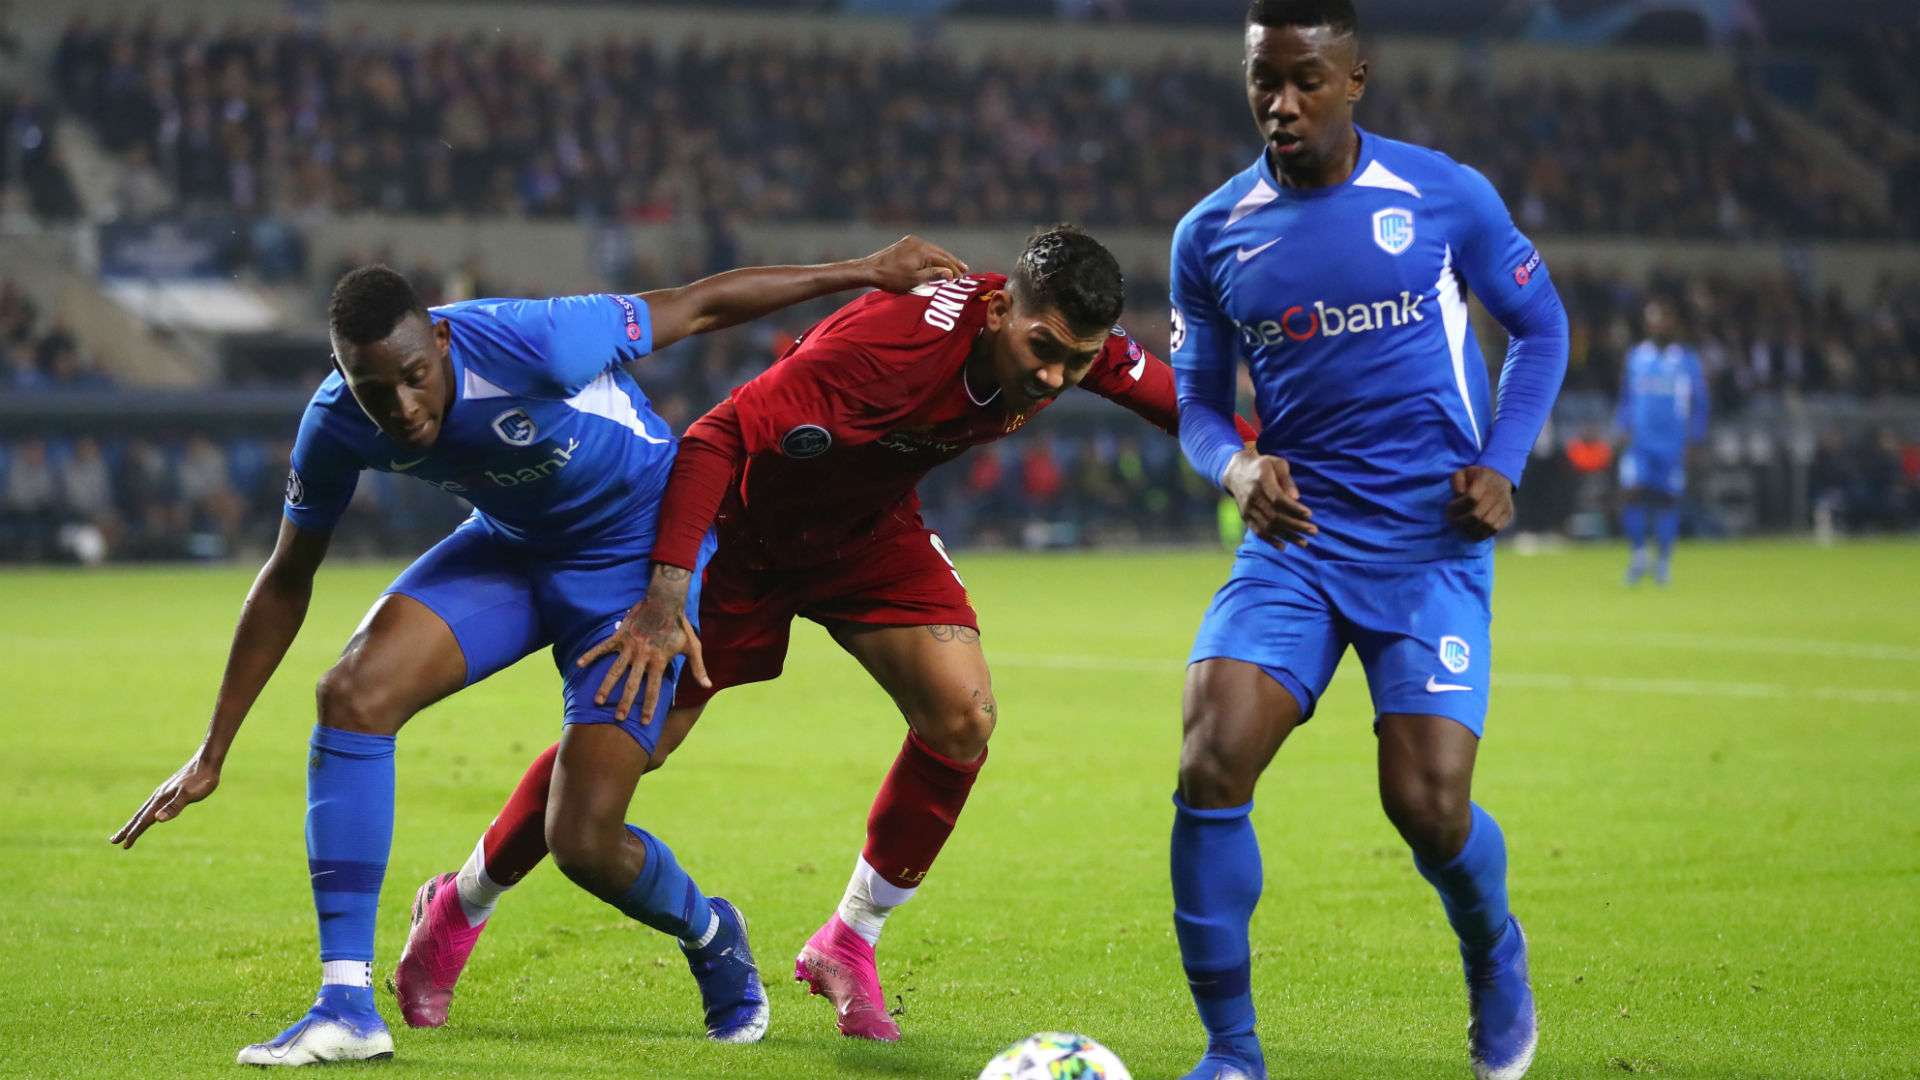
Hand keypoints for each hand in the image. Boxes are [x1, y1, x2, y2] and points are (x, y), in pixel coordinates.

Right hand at [110, 749, 220, 848]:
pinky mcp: (170, 790)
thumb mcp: (190, 795)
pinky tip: (150, 814)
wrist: (207, 761)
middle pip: (139, 816)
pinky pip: (153, 805)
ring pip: (145, 810)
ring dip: (135, 821)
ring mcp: (163, 792)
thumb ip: (174, 806)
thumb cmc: (202, 779)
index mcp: (161, 800)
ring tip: (127, 830)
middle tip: (113, 840)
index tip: (124, 846)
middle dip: (127, 829)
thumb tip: (157, 819)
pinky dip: (146, 813)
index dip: (135, 833)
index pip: (144, 820)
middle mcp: (159, 796)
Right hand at [574, 567, 709, 723]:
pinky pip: (602, 648)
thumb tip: (707, 686)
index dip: (650, 706)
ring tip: (598, 701)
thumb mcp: (692, 647)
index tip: (646, 722)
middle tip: (619, 719)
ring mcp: (629, 647)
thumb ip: (698, 668)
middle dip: (625, 703)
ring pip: (615, 671)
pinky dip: (590, 655)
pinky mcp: (620, 636)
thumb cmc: (679, 626)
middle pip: (632, 685)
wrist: (664, 601)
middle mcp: (642, 657)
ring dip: (606, 687)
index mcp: (659, 661)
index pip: (653, 689)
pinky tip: (578, 665)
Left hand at [860, 235, 969, 291]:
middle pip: (940, 252)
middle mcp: (918, 242)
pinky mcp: (904, 244)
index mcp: (922, 250)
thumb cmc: (891, 278)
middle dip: (952, 261)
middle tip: (965, 269)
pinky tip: (935, 261)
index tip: (962, 278)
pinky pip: (923, 250)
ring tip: (954, 266)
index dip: (954, 269)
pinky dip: (932, 256)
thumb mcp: (915, 280)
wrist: (869, 270)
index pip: (944, 260)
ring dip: (943, 259)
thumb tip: (951, 273)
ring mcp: (910, 242)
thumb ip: (934, 275)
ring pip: (932, 250)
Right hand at [1223, 448, 1316, 546]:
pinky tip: (1283, 546)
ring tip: (1304, 542)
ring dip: (1286, 536)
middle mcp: (1252, 496)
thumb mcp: (1277, 464)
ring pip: (1267, 526)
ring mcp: (1247, 508)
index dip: (1293, 508)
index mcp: (1261, 479)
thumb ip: (1287, 479)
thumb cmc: (1263, 465)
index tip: (1309, 514)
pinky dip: (1270, 540)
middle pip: (1274, 515)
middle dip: (1295, 525)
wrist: (1236, 472)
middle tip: (1313, 531)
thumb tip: (1296, 497)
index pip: (1278, 498)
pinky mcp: (1245, 516)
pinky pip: (1257, 531)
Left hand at [1446, 466, 1514, 539]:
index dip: (1457, 506)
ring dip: (1470, 530)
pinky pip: (1494, 529)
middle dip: (1460, 521)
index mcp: (1485, 479)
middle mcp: (1497, 492)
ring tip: (1459, 529)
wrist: (1499, 477)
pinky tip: (1470, 532)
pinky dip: (1481, 534)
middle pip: (1477, 514)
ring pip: (1486, 524)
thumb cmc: (1475, 477)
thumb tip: (1460, 494)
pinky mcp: (1508, 514)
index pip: (1471, 498)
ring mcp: (1504, 504)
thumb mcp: (1462, 473)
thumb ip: (1457, 481)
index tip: (1449, 507)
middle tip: (1451, 522)